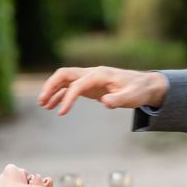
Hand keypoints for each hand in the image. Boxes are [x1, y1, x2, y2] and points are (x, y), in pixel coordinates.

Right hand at [37, 66, 167, 114]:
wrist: (144, 85)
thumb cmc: (138, 90)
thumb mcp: (132, 97)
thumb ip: (118, 99)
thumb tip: (105, 102)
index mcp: (99, 75)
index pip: (77, 84)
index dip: (68, 98)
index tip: (62, 113)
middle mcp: (91, 73)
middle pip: (64, 74)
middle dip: (50, 86)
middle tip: (42, 102)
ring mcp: (88, 78)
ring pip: (64, 80)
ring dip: (52, 90)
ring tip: (43, 105)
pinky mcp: (88, 85)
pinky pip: (69, 87)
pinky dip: (60, 95)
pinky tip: (52, 106)